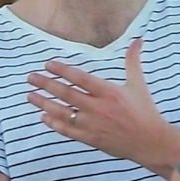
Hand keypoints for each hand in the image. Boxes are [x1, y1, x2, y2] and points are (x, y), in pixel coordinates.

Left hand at [28, 38, 179, 168]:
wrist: (149, 141)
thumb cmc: (144, 110)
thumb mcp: (138, 84)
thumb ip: (132, 61)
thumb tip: (137, 39)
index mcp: (109, 91)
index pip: (80, 78)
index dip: (62, 70)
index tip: (48, 64)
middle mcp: (98, 107)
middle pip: (66, 94)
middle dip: (45, 84)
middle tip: (31, 77)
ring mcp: (92, 124)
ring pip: (62, 112)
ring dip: (44, 103)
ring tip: (30, 96)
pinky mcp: (89, 138)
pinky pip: (66, 130)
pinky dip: (53, 123)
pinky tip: (43, 116)